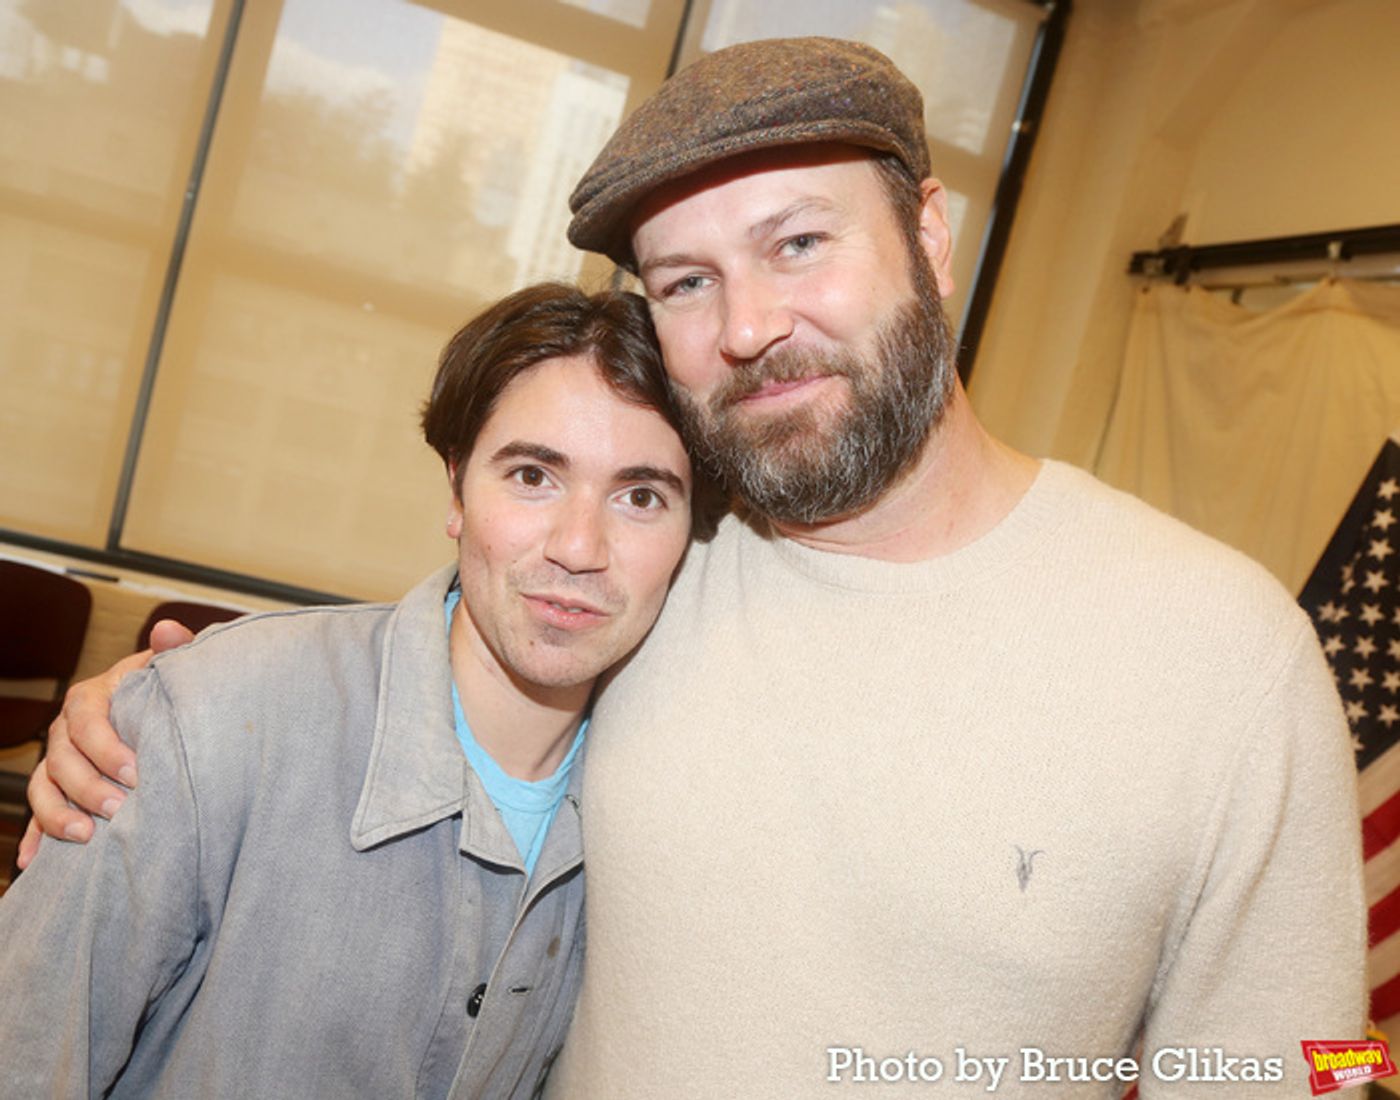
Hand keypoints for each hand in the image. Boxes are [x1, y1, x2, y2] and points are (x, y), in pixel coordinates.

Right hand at [17, 620, 194, 868]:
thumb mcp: (165, 667)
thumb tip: (168, 629)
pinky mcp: (57, 789)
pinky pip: (38, 815)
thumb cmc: (160, 687)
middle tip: (120, 810)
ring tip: (84, 837)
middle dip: (88, 787)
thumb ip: (171, 649)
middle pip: (63, 760)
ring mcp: (57, 760)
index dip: (108, 748)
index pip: (88, 723)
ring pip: (44, 788)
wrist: (151, 705)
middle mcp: (65, 729)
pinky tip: (34, 864)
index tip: (137, 772)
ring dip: (57, 815)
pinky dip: (34, 838)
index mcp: (89, 698)